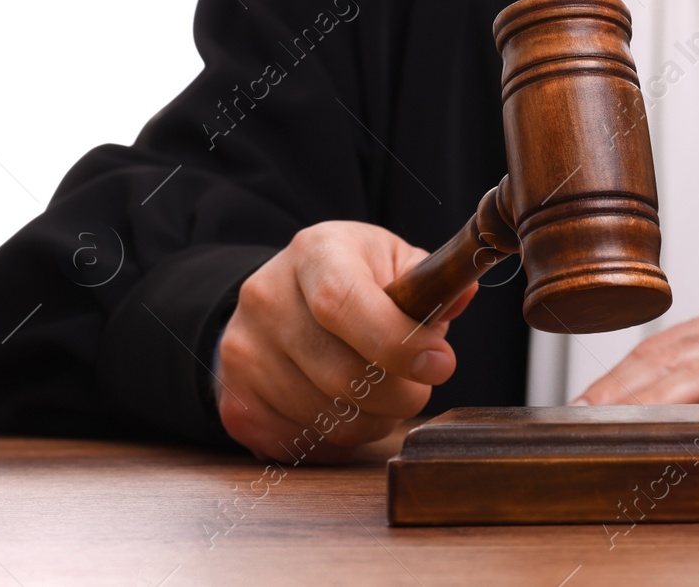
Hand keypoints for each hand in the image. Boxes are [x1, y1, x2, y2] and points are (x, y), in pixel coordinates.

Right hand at [216, 220, 476, 462]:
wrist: (279, 299)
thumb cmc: (351, 279)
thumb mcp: (390, 260)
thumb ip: (428, 281)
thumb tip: (461, 296)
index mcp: (314, 254)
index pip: (342, 304)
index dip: (397, 343)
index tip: (439, 364)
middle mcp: (267, 299)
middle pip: (341, 373)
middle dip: (400, 394)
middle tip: (419, 387)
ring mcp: (244, 354)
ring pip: (327, 418)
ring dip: (374, 420)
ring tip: (384, 396)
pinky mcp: (237, 402)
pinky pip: (302, 444)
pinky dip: (339, 440)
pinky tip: (349, 411)